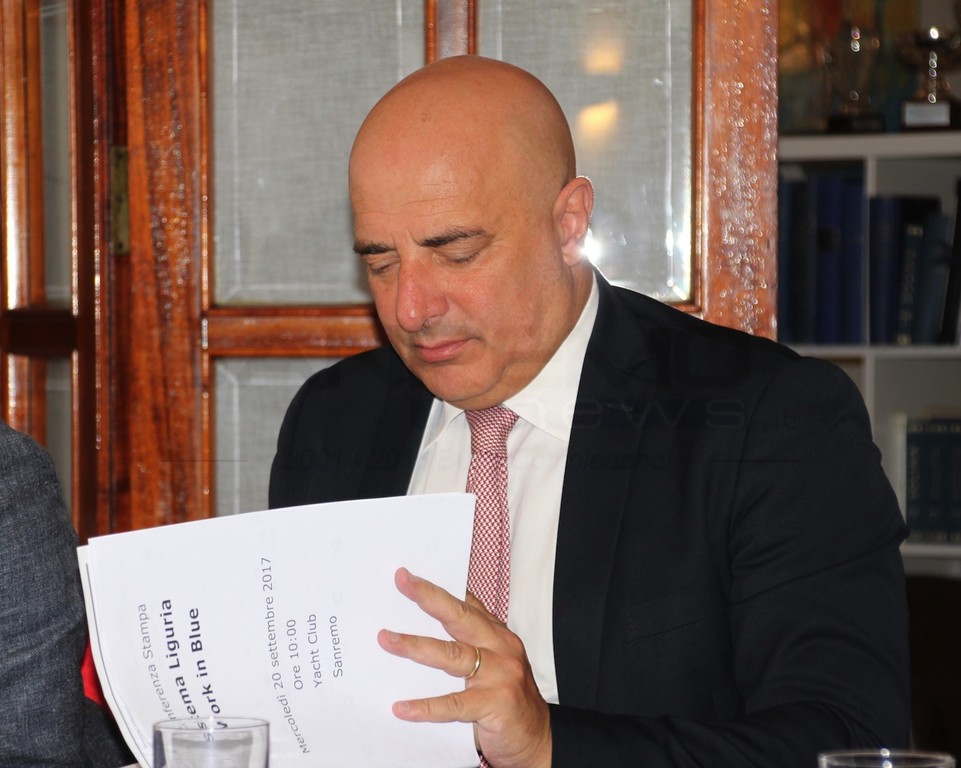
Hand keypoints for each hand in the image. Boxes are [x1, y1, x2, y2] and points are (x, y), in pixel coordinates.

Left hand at [378, 567, 551, 767]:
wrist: (539, 739)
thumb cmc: (509, 698)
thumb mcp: (497, 660)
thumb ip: (473, 638)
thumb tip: (441, 614)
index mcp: (498, 635)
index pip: (466, 605)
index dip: (437, 588)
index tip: (408, 575)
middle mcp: (500, 649)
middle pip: (460, 618)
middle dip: (428, 598)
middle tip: (402, 583)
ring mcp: (499, 676)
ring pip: (452, 656)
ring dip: (416, 646)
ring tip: (387, 640)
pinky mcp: (495, 705)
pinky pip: (454, 705)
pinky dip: (426, 706)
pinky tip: (402, 708)